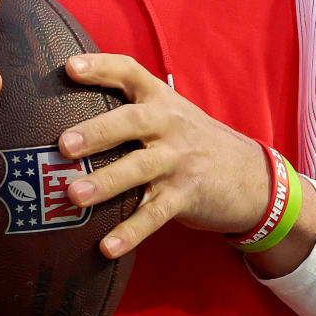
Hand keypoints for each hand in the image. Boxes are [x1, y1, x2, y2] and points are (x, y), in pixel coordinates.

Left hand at [58, 54, 315, 272]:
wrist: (253, 177)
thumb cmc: (192, 141)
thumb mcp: (169, 115)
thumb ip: (129, 110)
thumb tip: (62, 115)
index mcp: (160, 99)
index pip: (129, 72)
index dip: (100, 67)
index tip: (69, 68)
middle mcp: (170, 125)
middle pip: (132, 121)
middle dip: (97, 132)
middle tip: (64, 145)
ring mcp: (179, 161)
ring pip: (140, 169)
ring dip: (106, 182)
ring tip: (74, 196)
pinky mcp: (186, 196)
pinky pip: (154, 215)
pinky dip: (130, 232)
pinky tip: (106, 248)